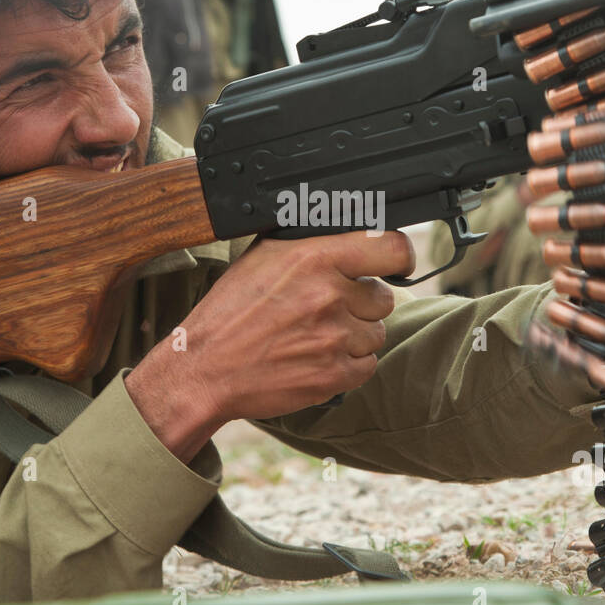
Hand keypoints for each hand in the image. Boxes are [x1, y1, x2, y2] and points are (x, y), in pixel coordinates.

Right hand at [125, 231, 413, 460]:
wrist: (205, 368)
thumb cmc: (230, 312)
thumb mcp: (263, 257)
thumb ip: (311, 244)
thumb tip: (349, 230)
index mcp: (313, 257)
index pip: (392, 247)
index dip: (398, 257)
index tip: (393, 263)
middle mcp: (329, 295)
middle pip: (384, 297)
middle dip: (361, 302)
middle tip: (327, 308)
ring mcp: (334, 338)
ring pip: (376, 332)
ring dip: (354, 335)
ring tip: (316, 334)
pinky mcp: (334, 375)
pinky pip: (367, 364)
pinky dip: (348, 364)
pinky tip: (318, 357)